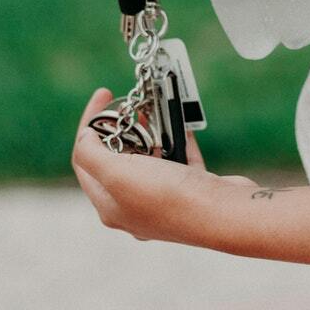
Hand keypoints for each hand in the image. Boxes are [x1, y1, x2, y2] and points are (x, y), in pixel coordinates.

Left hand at [71, 88, 258, 244]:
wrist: (225, 213)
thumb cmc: (169, 197)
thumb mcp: (116, 173)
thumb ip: (90, 154)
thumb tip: (84, 137)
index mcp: (110, 206)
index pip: (86, 160)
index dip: (89, 125)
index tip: (103, 96)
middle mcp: (135, 207)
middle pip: (117, 159)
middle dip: (121, 128)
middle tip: (128, 105)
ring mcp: (165, 200)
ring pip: (149, 158)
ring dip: (150, 131)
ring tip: (153, 109)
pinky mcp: (192, 191)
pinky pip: (179, 160)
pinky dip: (177, 139)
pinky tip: (179, 122)